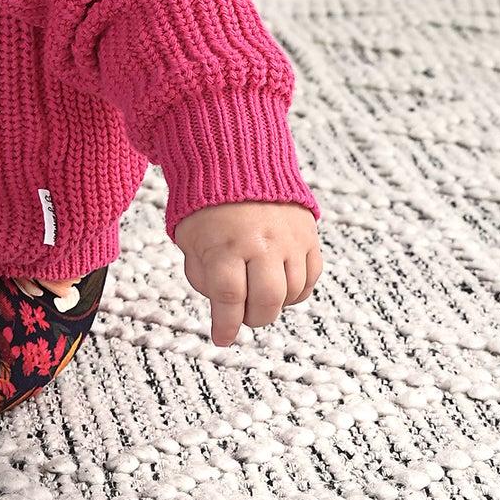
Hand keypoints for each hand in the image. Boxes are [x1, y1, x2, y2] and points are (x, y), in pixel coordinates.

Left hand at [171, 201, 320, 346]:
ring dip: (274, 304)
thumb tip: (222, 308)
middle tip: (242, 314)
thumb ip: (201, 275)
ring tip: (257, 293)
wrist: (237, 161)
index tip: (221, 338)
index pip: (229, 297)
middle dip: (252, 318)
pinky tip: (279, 284)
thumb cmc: (207, 205)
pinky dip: (296, 290)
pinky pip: (310, 277)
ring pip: (291, 293)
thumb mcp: (189, 239)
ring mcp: (289, 239)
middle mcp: (261, 242)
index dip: (226, 325)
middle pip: (267, 301)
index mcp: (225, 243)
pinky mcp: (308, 235)